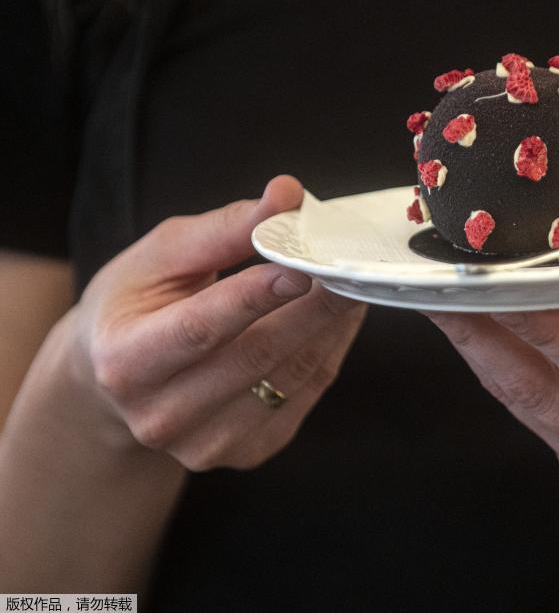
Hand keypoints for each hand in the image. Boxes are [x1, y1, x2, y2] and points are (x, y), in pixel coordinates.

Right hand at [69, 175, 365, 469]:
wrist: (117, 380)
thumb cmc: (135, 307)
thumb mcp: (160, 256)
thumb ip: (225, 228)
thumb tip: (286, 195)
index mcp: (127, 362)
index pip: (203, 327)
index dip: (258, 295)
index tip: (305, 263)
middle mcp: (163, 415)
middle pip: (258, 356)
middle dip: (315, 306)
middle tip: (352, 267)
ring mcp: (207, 444)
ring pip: (290, 378)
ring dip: (330, 327)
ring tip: (351, 284)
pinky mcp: (246, 452)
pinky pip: (303, 395)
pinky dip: (329, 351)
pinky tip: (338, 318)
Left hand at [427, 265, 558, 506]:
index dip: (541, 323)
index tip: (496, 284)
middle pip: (534, 387)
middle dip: (479, 335)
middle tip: (436, 289)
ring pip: (522, 401)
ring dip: (479, 350)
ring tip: (444, 303)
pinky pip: (531, 409)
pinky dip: (503, 368)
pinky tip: (484, 330)